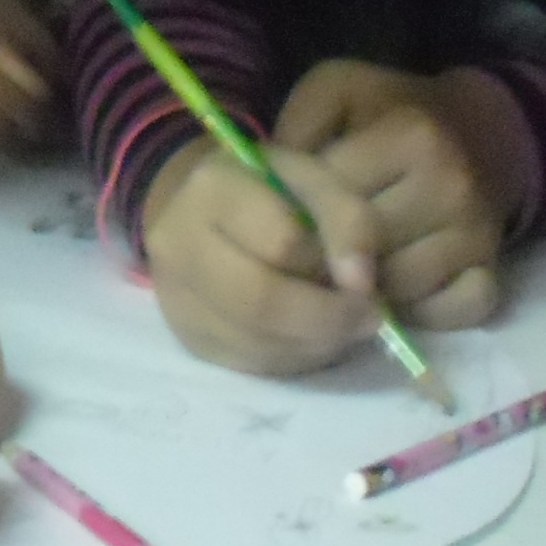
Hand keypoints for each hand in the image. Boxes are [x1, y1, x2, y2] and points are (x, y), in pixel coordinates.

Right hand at [138, 133, 384, 377]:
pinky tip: (311, 336)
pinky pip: (250, 364)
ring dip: (316, 343)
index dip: (333, 264)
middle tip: (368, 318)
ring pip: (257, 341)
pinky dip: (294, 357)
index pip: (283, 242)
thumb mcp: (315, 181)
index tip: (365, 276)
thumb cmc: (270, 192)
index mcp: (213, 190)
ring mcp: (177, 298)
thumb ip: (348, 219)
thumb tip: (359, 285)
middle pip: (260, 301)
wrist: (203, 214)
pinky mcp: (188, 339)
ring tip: (343, 325)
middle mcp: (179, 245)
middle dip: (328, 318)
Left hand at [271, 60, 520, 327]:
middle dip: (322, 257)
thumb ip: (298, 128)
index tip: (279, 212)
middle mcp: (452, 188)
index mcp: (412, 138)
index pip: (333, 201)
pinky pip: (446, 314)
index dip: (296, 213)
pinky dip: (415, 313)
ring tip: (341, 266)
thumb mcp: (336, 92)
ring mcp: (476, 236)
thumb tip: (268, 186)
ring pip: (394, 292)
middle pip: (361, 253)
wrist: (477, 128)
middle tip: (302, 249)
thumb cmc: (390, 111)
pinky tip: (391, 289)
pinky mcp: (491, 274)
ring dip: (360, 291)